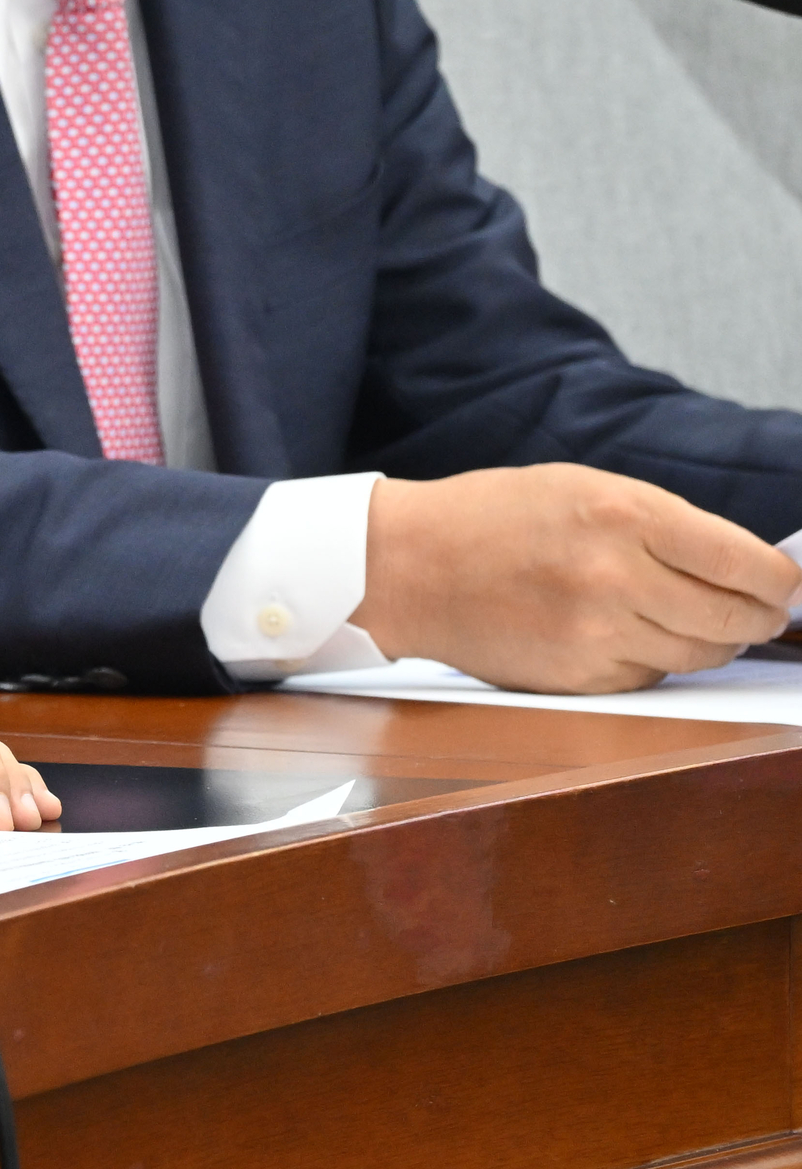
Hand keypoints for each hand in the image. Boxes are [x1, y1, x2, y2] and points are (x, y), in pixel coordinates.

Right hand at [355, 466, 797, 691]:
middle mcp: (615, 577)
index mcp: (622, 515)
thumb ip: (661, 524)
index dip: (780, 580)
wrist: (404, 566)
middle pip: (735, 618)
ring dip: (713, 642)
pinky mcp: (577, 678)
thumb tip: (740, 569)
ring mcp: (595, 635)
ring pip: (700, 655)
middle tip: (763, 612)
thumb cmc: (492, 518)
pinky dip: (655, 661)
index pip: (744, 562)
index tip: (786, 584)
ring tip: (697, 622)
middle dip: (760, 617)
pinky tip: (629, 636)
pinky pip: (651, 679)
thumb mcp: (582, 489)